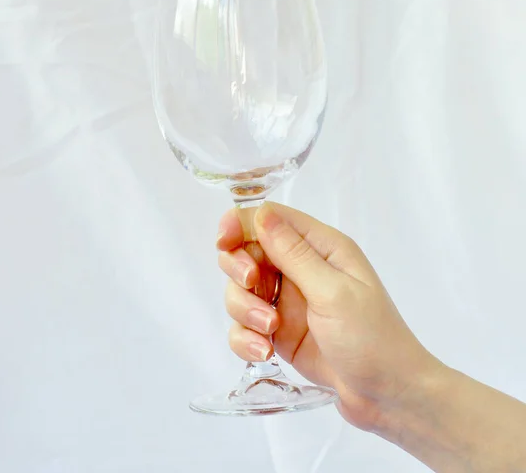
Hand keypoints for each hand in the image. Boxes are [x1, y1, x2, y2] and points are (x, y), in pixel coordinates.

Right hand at [216, 201, 440, 430]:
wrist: (387, 395)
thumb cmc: (372, 336)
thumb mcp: (333, 292)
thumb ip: (293, 254)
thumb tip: (261, 214)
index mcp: (321, 248)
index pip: (272, 219)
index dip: (242, 223)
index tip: (224, 240)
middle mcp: (300, 269)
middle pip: (247, 252)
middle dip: (240, 270)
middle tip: (252, 286)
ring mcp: (286, 302)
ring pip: (241, 291)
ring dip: (245, 310)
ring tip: (269, 332)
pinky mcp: (277, 333)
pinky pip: (243, 326)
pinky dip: (245, 337)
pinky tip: (264, 352)